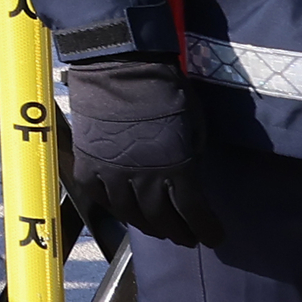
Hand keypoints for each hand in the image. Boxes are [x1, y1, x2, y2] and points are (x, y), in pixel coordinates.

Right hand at [57, 55, 227, 248]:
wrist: (120, 64)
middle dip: (179, 232)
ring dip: (147, 225)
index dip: (207, 230)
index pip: (194, 213)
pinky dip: (113, 207)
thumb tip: (189, 176)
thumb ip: (192, 155)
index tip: (214, 237)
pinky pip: (99, 197)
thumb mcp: (194, 125)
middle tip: (186, 237)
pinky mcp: (88, 164)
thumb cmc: (165, 89)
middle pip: (162, 219)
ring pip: (131, 214)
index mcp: (177, 167)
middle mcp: (143, 178)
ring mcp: (112, 173)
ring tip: (157, 228)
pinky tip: (123, 209)